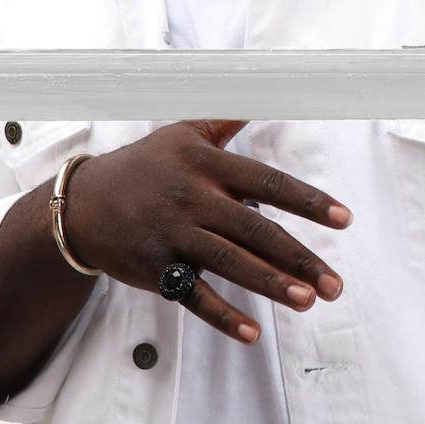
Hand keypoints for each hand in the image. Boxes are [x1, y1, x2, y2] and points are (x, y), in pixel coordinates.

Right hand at [62, 120, 351, 343]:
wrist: (81, 203)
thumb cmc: (143, 166)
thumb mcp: (182, 133)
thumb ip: (224, 120)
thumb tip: (261, 91)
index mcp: (206, 163)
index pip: (267, 181)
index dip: (307, 200)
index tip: (343, 219)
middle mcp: (193, 197)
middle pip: (255, 228)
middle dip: (298, 257)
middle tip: (334, 283)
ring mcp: (173, 234)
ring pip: (230, 262)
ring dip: (270, 284)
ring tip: (307, 301)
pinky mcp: (155, 267)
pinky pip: (193, 294)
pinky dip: (222, 315)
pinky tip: (252, 332)